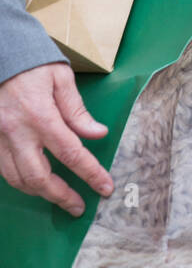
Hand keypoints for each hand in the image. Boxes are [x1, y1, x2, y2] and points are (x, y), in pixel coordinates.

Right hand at [0, 63, 113, 215]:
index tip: (105, 187)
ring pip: (17, 179)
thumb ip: (77, 109)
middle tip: (79, 205)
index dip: (90, 173)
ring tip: (59, 196)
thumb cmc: (31, 61)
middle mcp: (16, 132)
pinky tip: (35, 181)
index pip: (71, 153)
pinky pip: (4, 170)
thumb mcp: (60, 77)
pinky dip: (21, 180)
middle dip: (61, 196)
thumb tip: (97, 133)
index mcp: (40, 115)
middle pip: (39, 178)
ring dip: (40, 192)